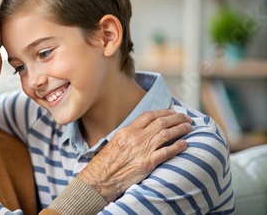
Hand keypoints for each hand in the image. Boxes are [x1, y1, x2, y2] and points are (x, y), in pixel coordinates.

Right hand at [77, 109, 192, 202]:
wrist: (102, 177)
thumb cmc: (107, 162)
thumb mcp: (115, 141)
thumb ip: (129, 134)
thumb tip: (142, 130)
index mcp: (127, 130)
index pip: (149, 116)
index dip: (163, 112)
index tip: (172, 112)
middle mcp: (136, 137)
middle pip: (161, 122)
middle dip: (177, 118)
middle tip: (187, 118)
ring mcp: (143, 149)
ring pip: (167, 134)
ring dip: (181, 129)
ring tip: (189, 128)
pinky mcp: (148, 163)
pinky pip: (167, 151)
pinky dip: (177, 146)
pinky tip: (185, 144)